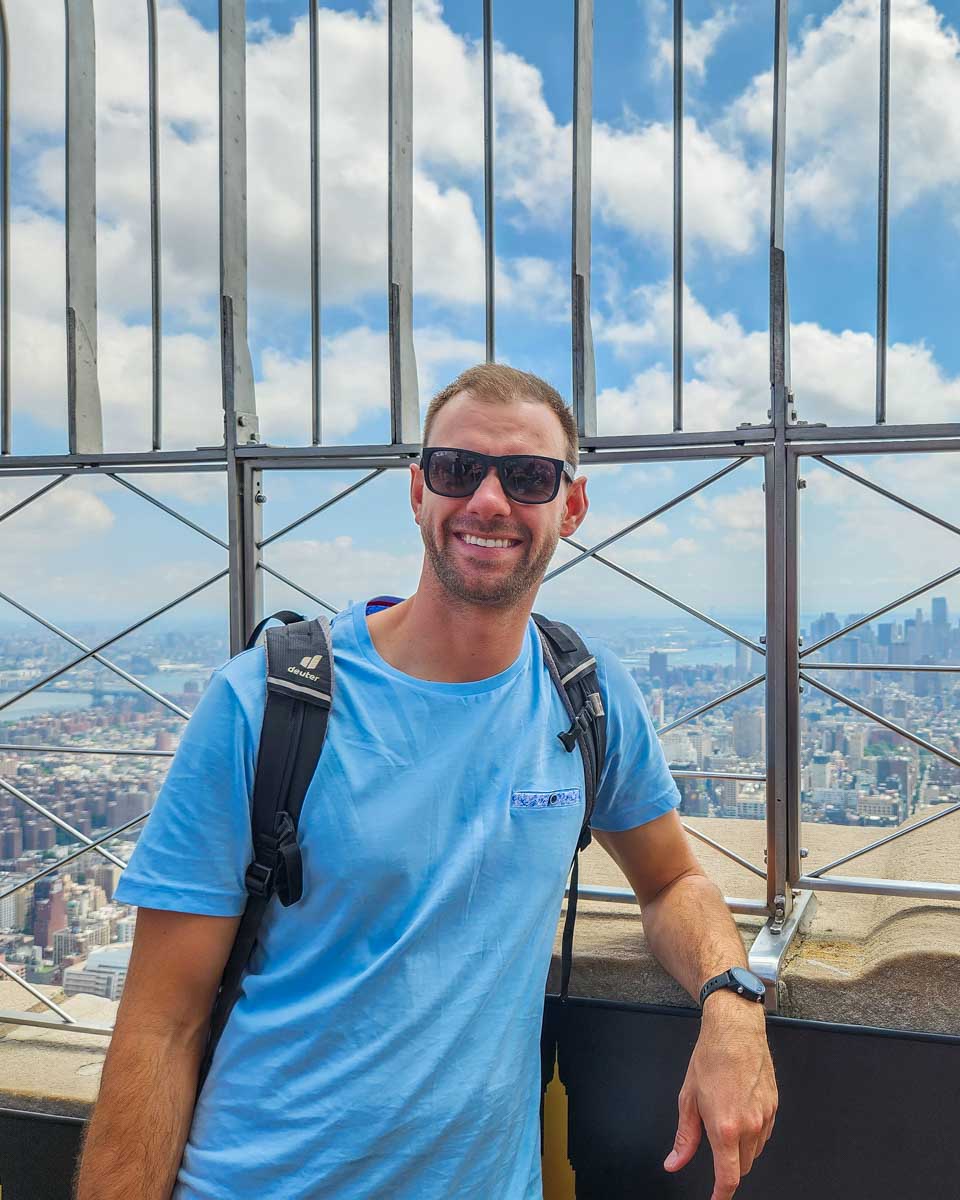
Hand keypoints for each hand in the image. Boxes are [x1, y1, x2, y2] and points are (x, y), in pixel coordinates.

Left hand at [663, 993, 776, 1199]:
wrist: (735, 1030)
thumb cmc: (710, 1058)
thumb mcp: (688, 1098)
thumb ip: (685, 1137)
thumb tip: (674, 1162)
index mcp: (725, 1127)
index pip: (728, 1177)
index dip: (721, 1195)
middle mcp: (749, 1126)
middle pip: (742, 1167)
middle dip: (728, 1166)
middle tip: (714, 1146)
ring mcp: (765, 1118)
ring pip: (754, 1151)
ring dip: (741, 1149)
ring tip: (725, 1118)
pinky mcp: (774, 1108)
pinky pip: (764, 1134)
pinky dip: (752, 1133)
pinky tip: (739, 1112)